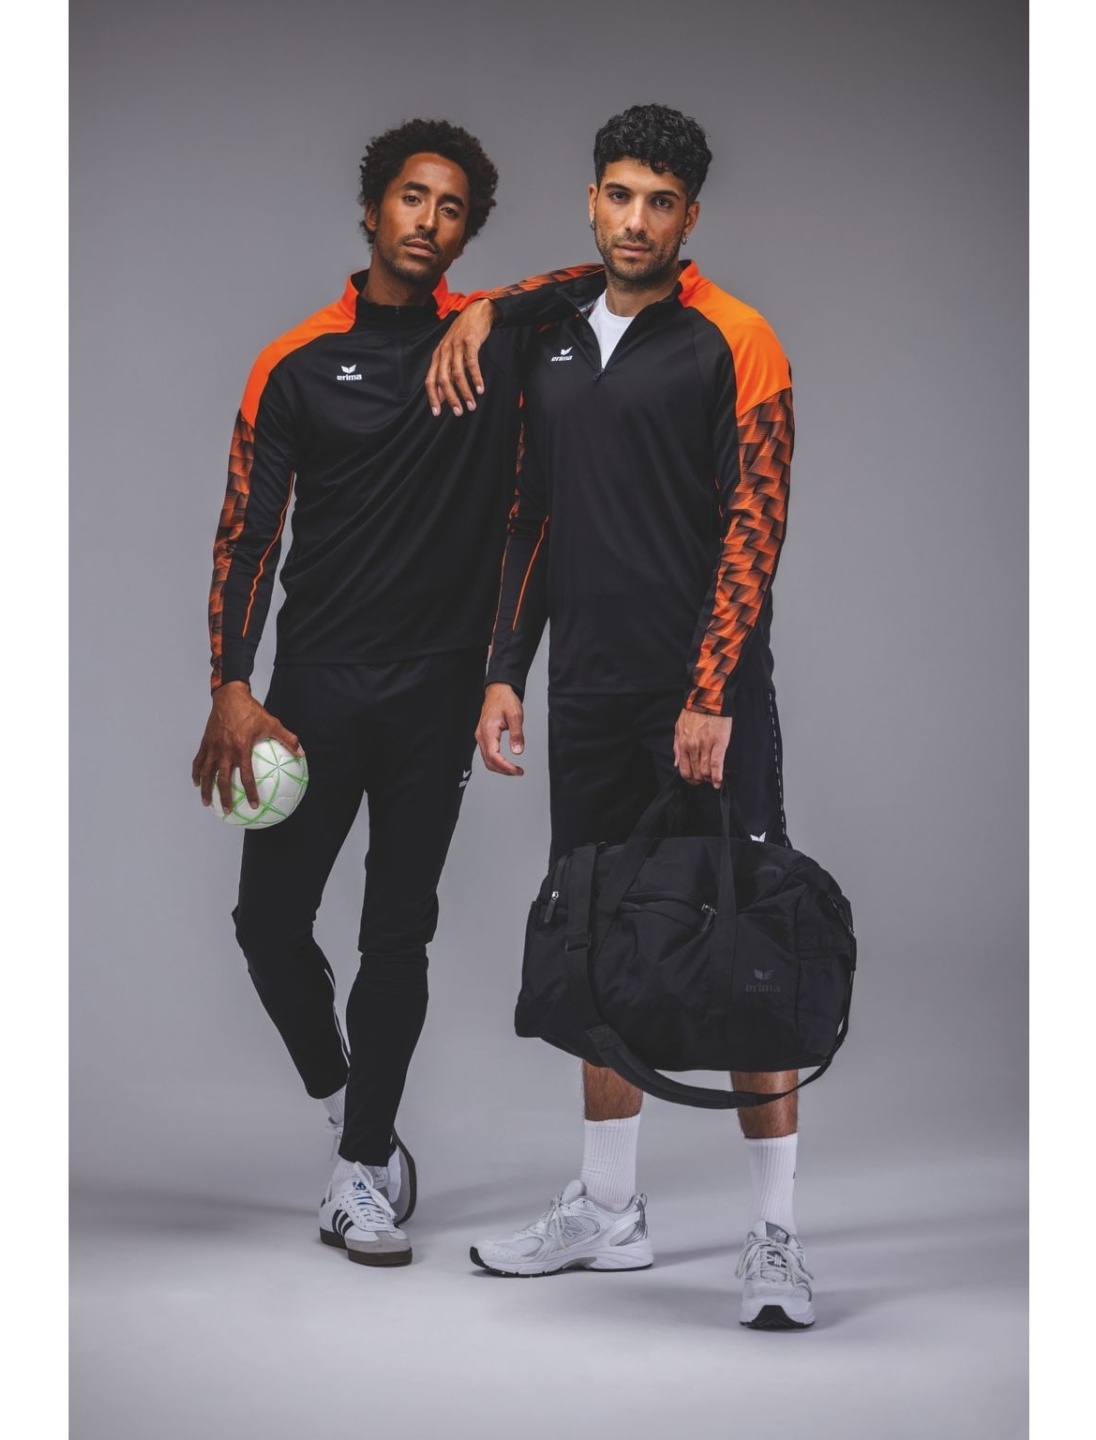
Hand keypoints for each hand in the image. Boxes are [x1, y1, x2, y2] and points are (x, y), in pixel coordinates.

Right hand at [191, 681, 302, 811]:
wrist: (229, 696)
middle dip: (224, 797)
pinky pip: (198, 761)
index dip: (250, 792)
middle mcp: (225, 750)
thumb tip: (301, 752)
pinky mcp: (205, 742)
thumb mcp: (271, 723)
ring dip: (206, 789)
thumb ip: (287, 738)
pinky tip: (197, 781)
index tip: (254, 804)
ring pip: (207, 773)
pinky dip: (197, 772)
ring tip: (207, 802)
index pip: (245, 776)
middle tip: (227, 811)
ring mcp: (213, 747)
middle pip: (222, 780)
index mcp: (241, 748)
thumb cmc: (251, 710)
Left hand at [425, 299, 497, 416]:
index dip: (432, 397)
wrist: (476, 313)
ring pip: (457, 373)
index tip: (436, 413)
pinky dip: (475, 377)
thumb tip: (440, 396)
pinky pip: (471, 363)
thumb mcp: (451, 354)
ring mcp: (456, 346)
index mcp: (437, 356)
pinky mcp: (470, 342)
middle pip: (443, 379)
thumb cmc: (463, 336)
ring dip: (464, 392)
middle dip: (450, 398)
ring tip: (472, 405)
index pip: (430, 380)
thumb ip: (446, 373)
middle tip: (458, 413)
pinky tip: (480, 389)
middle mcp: (444, 352)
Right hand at [475, 683, 525, 775]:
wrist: (498, 690)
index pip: (493, 756)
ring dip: (500, 767)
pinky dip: (496, 761)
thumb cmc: (505, 700)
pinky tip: (506, 762)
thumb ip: (517, 734)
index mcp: (488, 731)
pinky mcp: (483, 736)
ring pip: (487, 759)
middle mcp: (481, 735)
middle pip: (489, 761)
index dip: (505, 766)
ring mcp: (481, 736)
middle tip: (518, 772)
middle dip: (503, 770)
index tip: (516, 771)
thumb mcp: (515, 715)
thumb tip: (518, 751)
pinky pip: (487, 753)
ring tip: (514, 769)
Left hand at [673, 708, 731, 787]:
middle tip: (706, 780)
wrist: (707, 698)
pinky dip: (717, 776)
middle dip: (701, 780)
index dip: (690, 779)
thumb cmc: (694, 712)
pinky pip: (716, 764)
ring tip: (713, 780)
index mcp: (683, 744)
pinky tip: (719, 782)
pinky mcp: (718, 743)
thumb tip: (677, 764)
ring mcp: (705, 746)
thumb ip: (677, 747)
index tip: (695, 780)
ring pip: (705, 771)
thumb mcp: (679, 728)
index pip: (684, 770)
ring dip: (709, 779)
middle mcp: (692, 747)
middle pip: (696, 773)